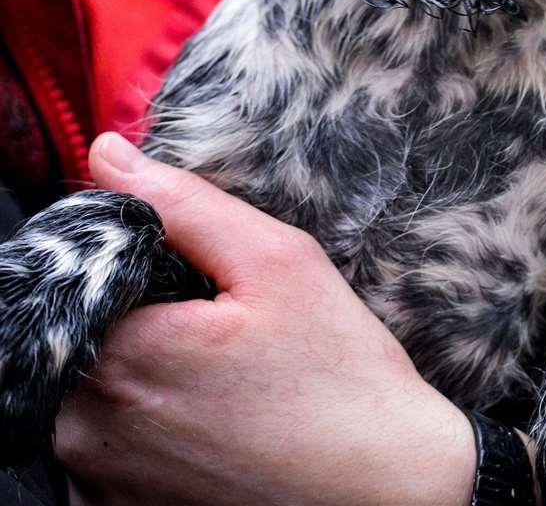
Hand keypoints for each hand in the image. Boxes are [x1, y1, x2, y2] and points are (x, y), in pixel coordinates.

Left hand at [54, 133, 477, 505]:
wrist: (386, 487)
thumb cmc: (343, 377)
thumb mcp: (280, 263)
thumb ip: (185, 204)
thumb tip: (108, 153)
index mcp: (121, 350)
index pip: (80, 271)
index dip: (134, 258)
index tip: (196, 275)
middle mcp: (85, 422)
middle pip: (80, 330)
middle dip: (136, 314)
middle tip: (220, 327)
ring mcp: (95, 476)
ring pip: (84, 387)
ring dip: (135, 368)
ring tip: (223, 377)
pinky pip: (101, 444)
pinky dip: (141, 423)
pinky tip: (211, 420)